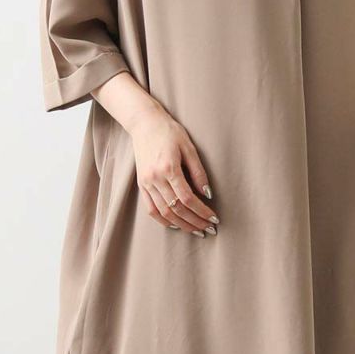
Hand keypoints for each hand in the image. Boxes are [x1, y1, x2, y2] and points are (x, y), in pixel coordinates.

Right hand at [129, 107, 218, 235]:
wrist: (144, 123)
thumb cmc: (169, 132)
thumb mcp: (189, 147)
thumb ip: (198, 172)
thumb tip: (208, 194)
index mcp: (169, 168)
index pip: (188, 199)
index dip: (202, 212)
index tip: (214, 219)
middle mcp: (155, 178)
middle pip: (177, 209)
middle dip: (194, 222)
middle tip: (209, 229)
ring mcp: (146, 183)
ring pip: (164, 213)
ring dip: (181, 225)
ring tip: (196, 230)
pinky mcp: (141, 185)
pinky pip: (151, 209)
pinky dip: (163, 220)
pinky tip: (176, 225)